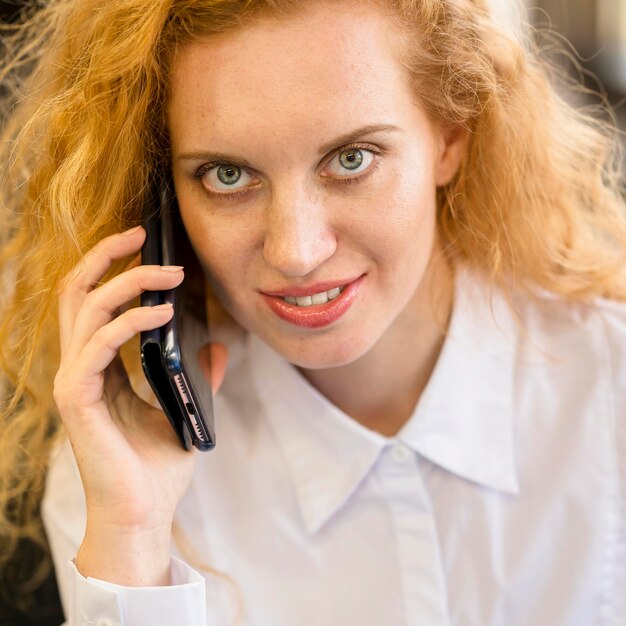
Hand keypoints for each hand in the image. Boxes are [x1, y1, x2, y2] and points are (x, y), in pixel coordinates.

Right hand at [53, 226, 226, 584]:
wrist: (144, 513)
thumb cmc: (157, 467)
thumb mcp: (183, 409)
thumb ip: (197, 375)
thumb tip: (218, 346)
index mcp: (101, 367)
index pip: (92, 302)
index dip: (111, 266)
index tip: (145, 243)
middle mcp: (81, 367)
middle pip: (77, 292)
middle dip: (106, 255)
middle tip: (141, 232)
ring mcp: (75, 381)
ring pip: (86, 309)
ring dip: (128, 282)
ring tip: (170, 273)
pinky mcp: (78, 399)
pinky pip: (98, 345)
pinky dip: (129, 322)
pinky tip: (163, 313)